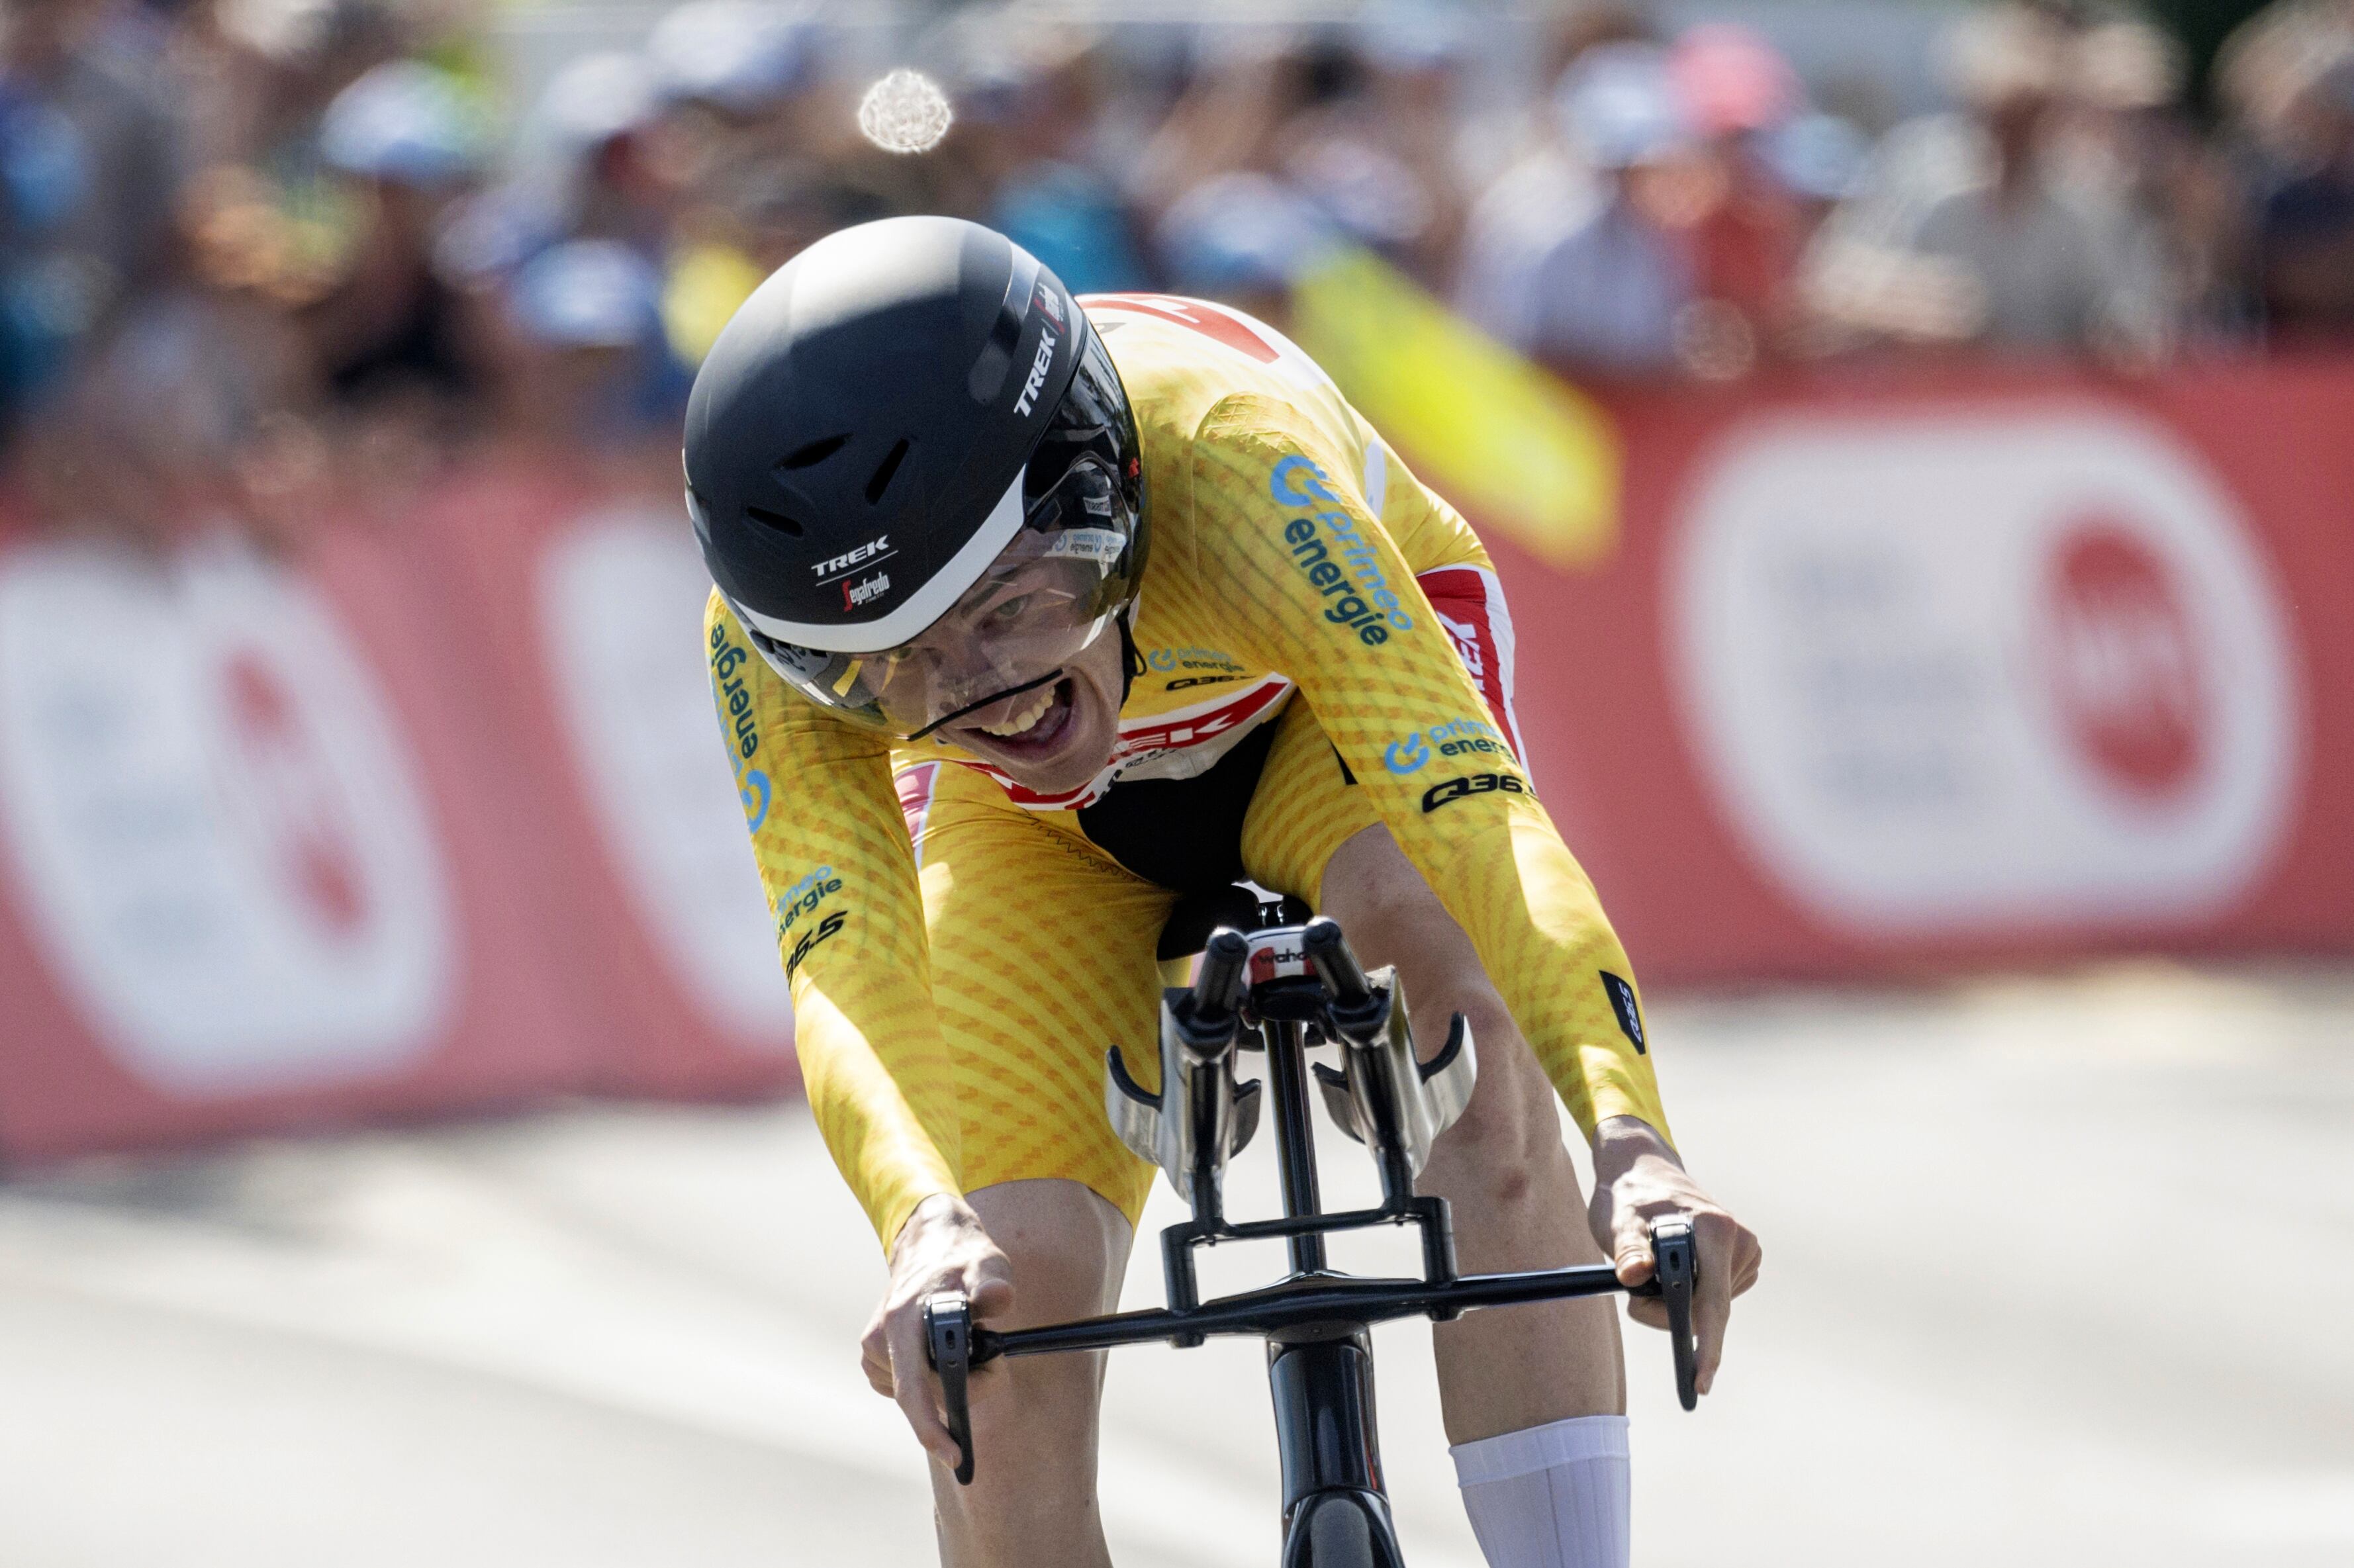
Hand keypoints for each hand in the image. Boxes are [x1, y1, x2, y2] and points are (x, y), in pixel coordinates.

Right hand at [861, 1193, 1013, 1466]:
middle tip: (991, 1364)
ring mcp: (874, 1348)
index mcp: (902, 1321)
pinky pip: (908, 1387)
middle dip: (961, 1393)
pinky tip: (943, 1353)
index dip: (932, 1428)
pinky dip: (930, 1380)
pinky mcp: (876, 1356)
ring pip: (916, 1394)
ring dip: (947, 1385)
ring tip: (970, 1348)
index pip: (912, 1390)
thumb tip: (997, 1299)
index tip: (956, 1454)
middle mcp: (880, 1338)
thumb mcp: (987, 1264)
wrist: (930, 1243)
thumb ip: (992, 1284)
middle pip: (921, 1397)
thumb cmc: (962, 1257)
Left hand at [1588, 1117, 1761, 1397]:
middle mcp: (1740, 1241)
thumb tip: (1633, 1275)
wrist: (1644, 1171)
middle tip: (1634, 1296)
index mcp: (1715, 1231)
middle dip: (1668, 1315)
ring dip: (1676, 1305)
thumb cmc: (1630, 1197)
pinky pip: (1714, 1299)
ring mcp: (1745, 1252)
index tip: (1700, 1384)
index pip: (1714, 1304)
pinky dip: (1689, 1297)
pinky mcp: (1742, 1261)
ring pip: (1710, 1309)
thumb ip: (1627, 1249)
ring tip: (1651, 1271)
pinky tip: (1674, 1271)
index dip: (1707, 1348)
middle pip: (1708, 1311)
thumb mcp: (1618, 1221)